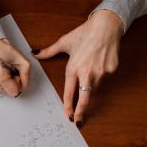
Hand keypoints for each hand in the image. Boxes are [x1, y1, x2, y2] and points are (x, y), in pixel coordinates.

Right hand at [0, 39, 30, 97]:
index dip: (18, 83)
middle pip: (9, 92)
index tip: (14, 72)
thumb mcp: (21, 58)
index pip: (15, 92)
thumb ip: (26, 75)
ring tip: (1, 69)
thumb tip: (24, 86)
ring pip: (3, 90)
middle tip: (7, 69)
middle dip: (11, 82)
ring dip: (5, 81)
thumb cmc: (2, 48)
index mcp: (0, 76)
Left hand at [33, 9, 123, 126]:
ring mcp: (100, 72)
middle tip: (77, 121)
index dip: (68, 106)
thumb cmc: (85, 32)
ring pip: (94, 88)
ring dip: (90, 88)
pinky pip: (104, 78)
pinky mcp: (111, 69)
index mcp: (73, 68)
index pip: (69, 92)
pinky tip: (99, 63)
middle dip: (80, 111)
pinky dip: (100, 75)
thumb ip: (49, 51)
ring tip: (89, 73)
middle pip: (84, 98)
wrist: (107, 24)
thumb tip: (35, 53)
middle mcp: (87, 72)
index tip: (67, 115)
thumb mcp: (64, 42)